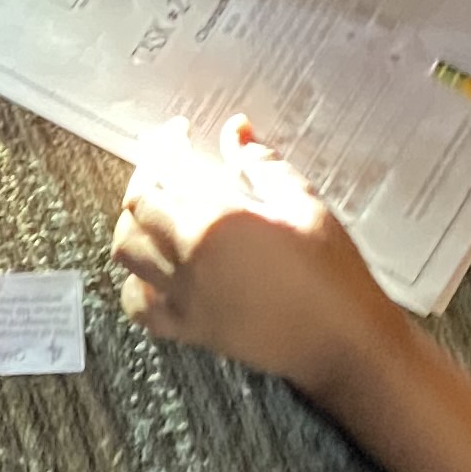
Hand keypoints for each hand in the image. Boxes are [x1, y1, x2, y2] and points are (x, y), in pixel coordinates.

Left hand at [111, 117, 401, 394]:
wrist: (342, 340)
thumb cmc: (331, 272)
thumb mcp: (302, 203)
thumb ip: (261, 163)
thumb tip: (236, 131)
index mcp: (216, 220)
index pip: (160, 175)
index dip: (159, 149)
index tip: (176, 134)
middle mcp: (189, 259)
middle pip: (135, 211)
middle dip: (146, 181)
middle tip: (168, 169)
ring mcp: (185, 298)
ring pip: (128, 254)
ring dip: (134, 225)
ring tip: (158, 212)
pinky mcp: (191, 330)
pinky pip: (140, 307)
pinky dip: (136, 284)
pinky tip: (156, 270)